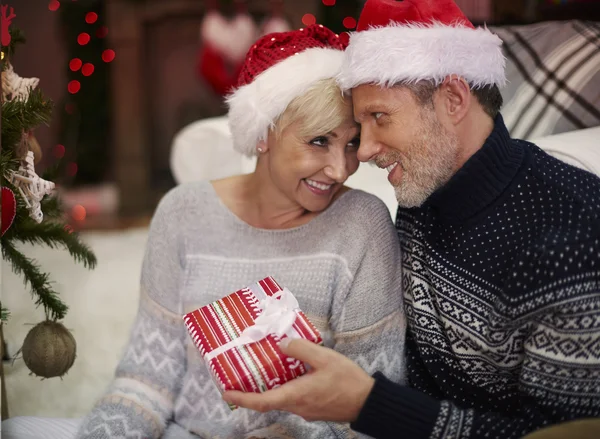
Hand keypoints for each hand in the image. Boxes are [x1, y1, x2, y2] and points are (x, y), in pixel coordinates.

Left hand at [222, 339, 374, 421]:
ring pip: (283, 398)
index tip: (226, 392)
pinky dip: (287, 386)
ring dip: (272, 386)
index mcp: (296, 396)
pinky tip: (293, 372)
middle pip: (269, 400)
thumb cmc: (348, 381)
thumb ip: (301, 349)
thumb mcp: (325, 358)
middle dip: (253, 389)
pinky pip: (295, 398)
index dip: (242, 398)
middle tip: (243, 374)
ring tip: (267, 367)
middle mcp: (298, 407)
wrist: (369, 402)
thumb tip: (282, 344)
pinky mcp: (315, 408)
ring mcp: (307, 410)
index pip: (262, 401)